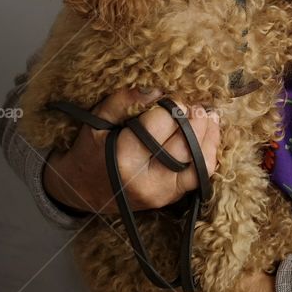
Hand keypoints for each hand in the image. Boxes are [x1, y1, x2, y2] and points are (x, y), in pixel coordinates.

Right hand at [42, 88, 220, 213]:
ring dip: (209, 135)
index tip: (173, 98)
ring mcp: (161, 193)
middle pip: (186, 143)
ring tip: (207, 117)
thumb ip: (125, 100)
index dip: (173, 106)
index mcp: (124, 156)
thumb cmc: (91, 149)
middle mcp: (146, 179)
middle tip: (196, 105)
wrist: (82, 190)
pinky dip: (208, 153)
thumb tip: (158, 91)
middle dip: (196, 118)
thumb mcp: (98, 119)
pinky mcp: (170, 199)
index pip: (163, 123)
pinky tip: (206, 136)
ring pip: (201, 162)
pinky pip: (201, 176)